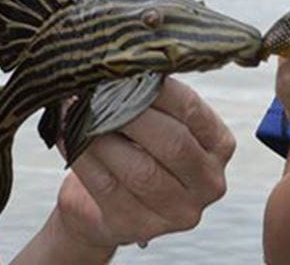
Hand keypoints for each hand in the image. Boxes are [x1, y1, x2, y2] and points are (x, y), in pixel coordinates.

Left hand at [51, 77, 236, 249]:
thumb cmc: (138, 151)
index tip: (128, 69)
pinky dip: (84, 158)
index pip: (192, 110)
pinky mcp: (138, 226)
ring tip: (80, 112)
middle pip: (172, 143)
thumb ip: (152, 98)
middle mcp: (207, 182)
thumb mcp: (159, 122)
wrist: (106, 205)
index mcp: (219, 147)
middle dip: (131, 113)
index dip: (159, 89)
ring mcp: (176, 211)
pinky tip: (70, 137)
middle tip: (100, 92)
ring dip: (103, 136)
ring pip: (140, 169)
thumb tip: (122, 63)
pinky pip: (108, 188)